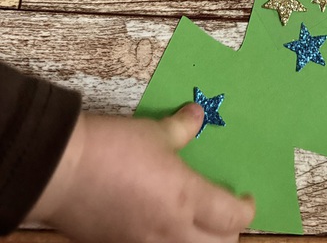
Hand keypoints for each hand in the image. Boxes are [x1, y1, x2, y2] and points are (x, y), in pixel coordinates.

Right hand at [28, 104, 254, 242]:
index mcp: (186, 198)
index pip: (232, 218)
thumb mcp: (153, 131)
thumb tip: (197, 115)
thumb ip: (182, 128)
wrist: (60, 172)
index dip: (246, 210)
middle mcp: (170, 231)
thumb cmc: (113, 147)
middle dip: (228, 234)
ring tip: (197, 226)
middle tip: (224, 215)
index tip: (246, 199)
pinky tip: (162, 230)